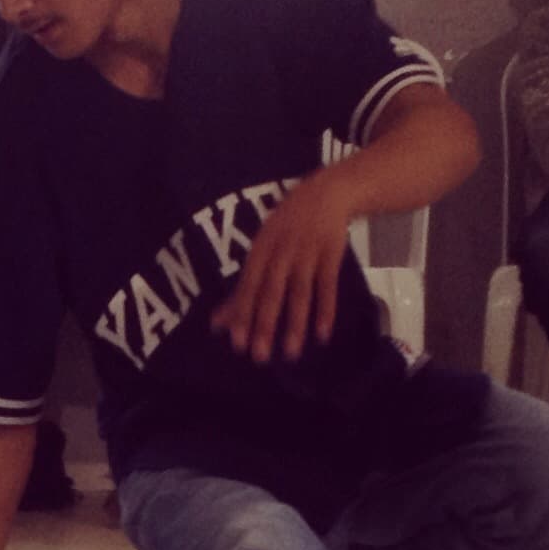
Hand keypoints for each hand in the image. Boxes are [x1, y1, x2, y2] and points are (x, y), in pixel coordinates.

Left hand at [210, 172, 355, 362]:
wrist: (326, 193)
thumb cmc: (286, 226)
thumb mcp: (261, 249)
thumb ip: (243, 288)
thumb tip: (217, 323)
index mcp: (261, 250)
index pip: (249, 287)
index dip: (242, 315)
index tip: (237, 343)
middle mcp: (281, 252)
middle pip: (271, 293)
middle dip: (264, 325)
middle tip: (259, 356)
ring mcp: (307, 253)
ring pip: (300, 293)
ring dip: (296, 324)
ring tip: (291, 353)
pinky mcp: (331, 255)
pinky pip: (328, 286)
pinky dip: (326, 310)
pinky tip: (322, 334)